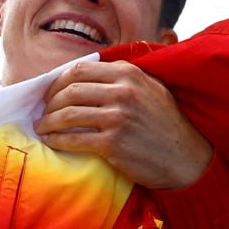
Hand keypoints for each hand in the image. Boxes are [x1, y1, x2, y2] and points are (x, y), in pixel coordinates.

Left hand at [34, 61, 211, 188]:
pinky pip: (74, 139)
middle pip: (69, 90)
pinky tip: (51, 142)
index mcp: (128, 73)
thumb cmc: (166, 123)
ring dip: (48, 122)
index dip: (58, 81)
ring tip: (41, 127)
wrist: (186, 158)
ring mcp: (117, 117)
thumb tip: (85, 72)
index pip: (80, 70)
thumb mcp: (151, 88)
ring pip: (67, 114)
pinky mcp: (112, 143)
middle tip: (42, 112)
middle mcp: (123, 91)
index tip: (51, 93)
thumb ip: (123, 76)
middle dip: (49, 102)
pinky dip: (57, 140)